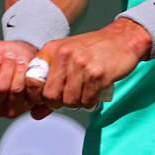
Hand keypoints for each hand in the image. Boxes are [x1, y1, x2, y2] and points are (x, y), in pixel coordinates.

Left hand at [25, 19, 150, 114]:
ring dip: (78, 102)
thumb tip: (35, 114)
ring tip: (85, 91)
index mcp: (52, 50)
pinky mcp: (97, 75)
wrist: (122, 39)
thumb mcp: (66, 61)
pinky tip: (94, 91)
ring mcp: (81, 64)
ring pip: (69, 101)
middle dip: (60, 102)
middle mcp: (64, 55)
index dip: (38, 96)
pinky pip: (87, 101)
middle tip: (70, 96)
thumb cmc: (92, 51)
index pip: (32, 81)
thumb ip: (50, 86)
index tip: (49, 97)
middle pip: (50, 95)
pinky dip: (91, 102)